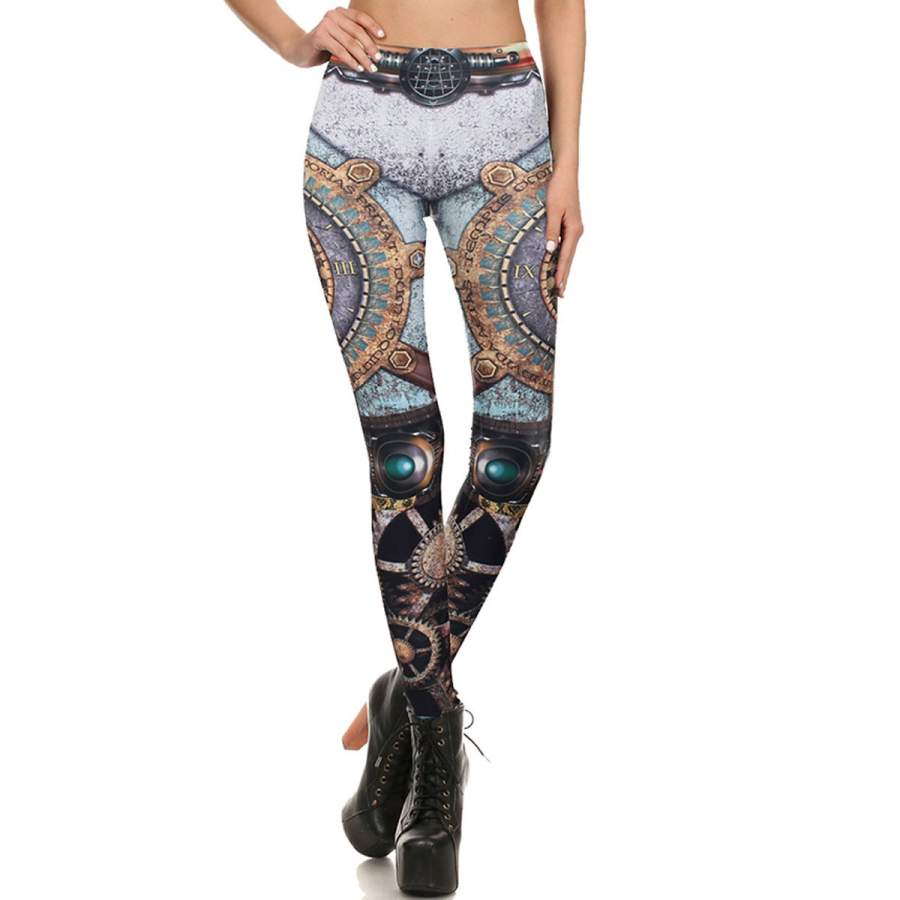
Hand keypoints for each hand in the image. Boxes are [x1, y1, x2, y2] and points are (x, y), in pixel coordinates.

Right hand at [280, 7, 384, 70]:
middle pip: (357, 31)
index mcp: (339, 13)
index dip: (372, 26)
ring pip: (350, 43)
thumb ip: (352, 39)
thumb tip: (373, 50)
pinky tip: (357, 67)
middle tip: (377, 58)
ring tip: (370, 67)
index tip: (382, 36)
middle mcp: (332, 16)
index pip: (360, 17)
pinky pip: (340, 50)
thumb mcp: (340, 40)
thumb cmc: (322, 46)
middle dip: (370, 47)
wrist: (299, 50)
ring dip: (362, 58)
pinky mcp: (319, 36)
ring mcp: (325, 25)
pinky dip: (351, 61)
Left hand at [544, 167, 583, 297]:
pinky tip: (558, 264)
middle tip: (560, 295)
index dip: (561, 273)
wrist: (566, 173)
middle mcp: (577, 232)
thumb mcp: (553, 210)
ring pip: (568, 254)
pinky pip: (566, 246)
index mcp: (574, 230)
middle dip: (564, 276)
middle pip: (569, 259)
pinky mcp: (570, 225)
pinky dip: (562, 258)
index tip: (558, 287)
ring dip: (563, 269)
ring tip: (559, 285)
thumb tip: (550, 251)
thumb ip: (552, 231)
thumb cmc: (559, 189)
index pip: (566, 257)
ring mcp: (574, 229)